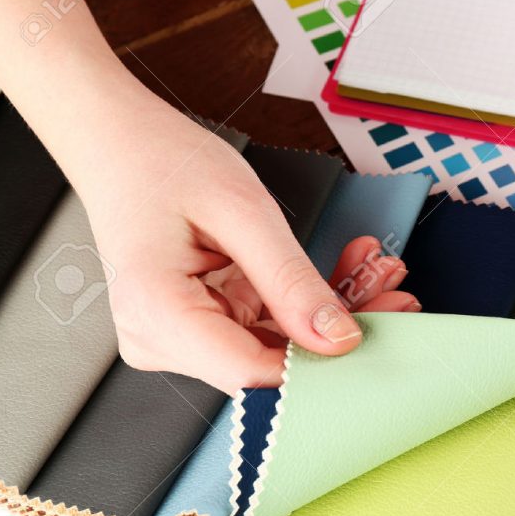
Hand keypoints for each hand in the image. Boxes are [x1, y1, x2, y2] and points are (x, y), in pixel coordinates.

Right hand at [79, 101, 418, 394]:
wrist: (120, 142)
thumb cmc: (162, 162)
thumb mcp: (243, 212)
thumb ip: (291, 280)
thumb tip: (336, 337)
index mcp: (159, 314)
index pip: (255, 374)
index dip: (325, 362)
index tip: (380, 328)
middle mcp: (163, 339)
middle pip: (272, 362)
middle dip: (339, 327)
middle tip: (394, 290)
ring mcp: (179, 336)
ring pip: (278, 345)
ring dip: (331, 309)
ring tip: (373, 269)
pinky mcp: (199, 324)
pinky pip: (266, 325)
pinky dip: (307, 299)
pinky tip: (343, 269)